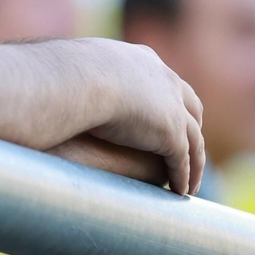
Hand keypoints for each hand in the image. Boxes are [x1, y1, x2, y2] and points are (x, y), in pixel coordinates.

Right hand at [71, 39, 205, 195]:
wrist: (82, 80)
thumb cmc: (69, 73)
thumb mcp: (78, 66)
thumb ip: (79, 74)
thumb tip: (59, 77)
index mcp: (144, 62)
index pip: (166, 82)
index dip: (171, 100)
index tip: (170, 113)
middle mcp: (167, 82)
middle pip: (191, 108)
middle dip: (192, 127)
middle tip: (191, 145)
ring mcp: (173, 109)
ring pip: (194, 141)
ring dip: (195, 163)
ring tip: (190, 182)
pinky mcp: (171, 135)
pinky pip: (182, 162)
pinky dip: (183, 177)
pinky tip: (179, 191)